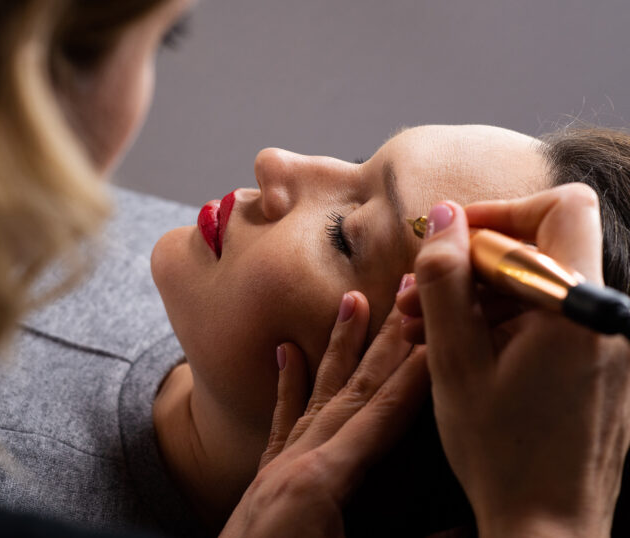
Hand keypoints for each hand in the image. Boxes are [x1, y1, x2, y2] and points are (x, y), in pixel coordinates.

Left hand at [221, 292, 428, 537]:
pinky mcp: (263, 479)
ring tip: (353, 300)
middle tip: (405, 288)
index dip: (418, 373)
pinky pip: (279, 421)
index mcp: (323, 481)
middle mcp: (297, 462)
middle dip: (385, 339)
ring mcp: (276, 467)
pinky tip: (285, 351)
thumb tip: (474, 528)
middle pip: (354, 388)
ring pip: (317, 394)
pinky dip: (288, 383)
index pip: (383, 413)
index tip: (439, 329)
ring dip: (340, 346)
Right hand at [397, 184, 629, 537]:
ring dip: (476, 296)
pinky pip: (546, 319)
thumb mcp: (454, 361)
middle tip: (418, 294)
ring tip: (420, 327)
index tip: (454, 239)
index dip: (503, 212)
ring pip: (537, 286)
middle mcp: (602, 316)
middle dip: (473, 263)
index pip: (562, 208)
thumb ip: (446, 281)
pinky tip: (452, 347)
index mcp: (577, 307)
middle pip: (543, 247)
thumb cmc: (501, 450)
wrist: (546, 524)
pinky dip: (499, 323)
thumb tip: (443, 217)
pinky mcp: (595, 365)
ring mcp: (603, 343)